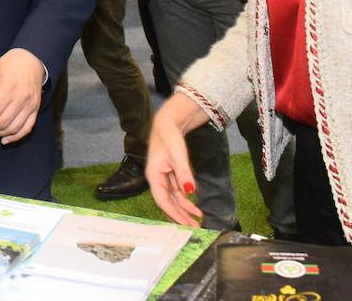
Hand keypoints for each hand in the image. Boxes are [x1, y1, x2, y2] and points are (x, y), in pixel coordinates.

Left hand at [0, 48, 43, 143]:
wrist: (32, 59)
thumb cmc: (9, 65)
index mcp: (8, 88)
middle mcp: (21, 98)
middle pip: (2, 122)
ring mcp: (30, 105)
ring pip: (13, 127)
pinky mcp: (36, 109)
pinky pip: (27, 128)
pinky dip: (16, 137)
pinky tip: (5, 140)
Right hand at [146, 93, 210, 226]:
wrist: (169, 123)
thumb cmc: (170, 137)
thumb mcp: (178, 154)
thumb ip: (184, 173)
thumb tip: (190, 192)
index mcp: (154, 175)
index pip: (162, 199)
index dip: (173, 213)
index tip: (185, 224)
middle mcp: (157, 179)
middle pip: (167, 203)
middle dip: (180, 216)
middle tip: (194, 228)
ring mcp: (164, 178)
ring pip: (173, 199)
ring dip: (184, 210)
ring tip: (197, 220)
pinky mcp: (171, 175)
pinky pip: (177, 193)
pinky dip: (186, 201)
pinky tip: (195, 208)